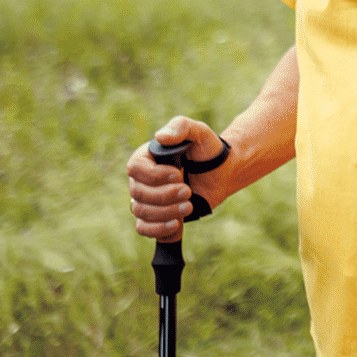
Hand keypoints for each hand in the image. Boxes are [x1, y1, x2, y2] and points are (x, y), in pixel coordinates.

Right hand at [127, 116, 228, 242]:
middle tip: (188, 191)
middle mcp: (142, 178)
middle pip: (138, 193)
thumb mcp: (199, 132)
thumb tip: (160, 136)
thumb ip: (181, 127)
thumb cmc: (208, 149)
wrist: (222, 172)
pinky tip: (175, 224)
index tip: (178, 174)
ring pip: (142, 211)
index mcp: (147, 156)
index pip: (135, 168)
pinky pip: (144, 228)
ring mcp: (147, 199)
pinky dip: (157, 229)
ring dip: (165, 212)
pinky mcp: (156, 216)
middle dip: (165, 195)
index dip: (155, 175)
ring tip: (189, 206)